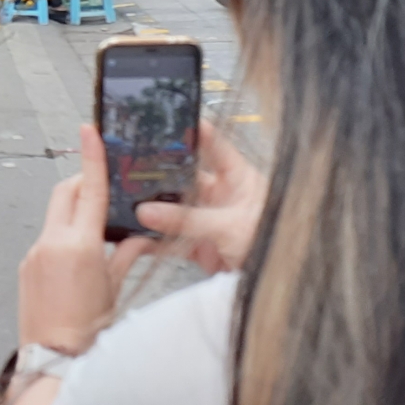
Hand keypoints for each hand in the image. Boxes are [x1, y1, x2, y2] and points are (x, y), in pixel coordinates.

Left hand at [17, 125, 154, 354]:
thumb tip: (142, 237)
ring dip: (74, 212)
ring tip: (96, 230)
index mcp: (80, 245)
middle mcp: (52, 242)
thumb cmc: (89, 331)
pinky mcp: (26, 265)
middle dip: (83, 182)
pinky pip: (46, 237)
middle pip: (66, 193)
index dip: (92, 157)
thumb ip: (127, 255)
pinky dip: (63, 235)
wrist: (53, 360)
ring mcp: (34, 253)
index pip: (89, 189)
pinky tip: (78, 255)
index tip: (89, 130)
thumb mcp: (116, 290)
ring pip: (55, 215)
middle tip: (102, 186)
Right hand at [135, 119, 265, 273]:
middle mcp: (221, 195)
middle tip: (132, 164)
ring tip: (127, 200)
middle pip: (184, 177)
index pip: (214, 145)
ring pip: (174, 209)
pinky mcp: (199, 246)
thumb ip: (188, 219)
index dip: (193, 130)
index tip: (168, 119)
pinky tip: (135, 236)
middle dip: (160, 173)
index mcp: (237, 178)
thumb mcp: (231, 226)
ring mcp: (208, 220)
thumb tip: (147, 211)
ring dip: (153, 209)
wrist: (278, 285)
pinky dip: (153, 239)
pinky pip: (171, 239)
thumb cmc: (273, 244)